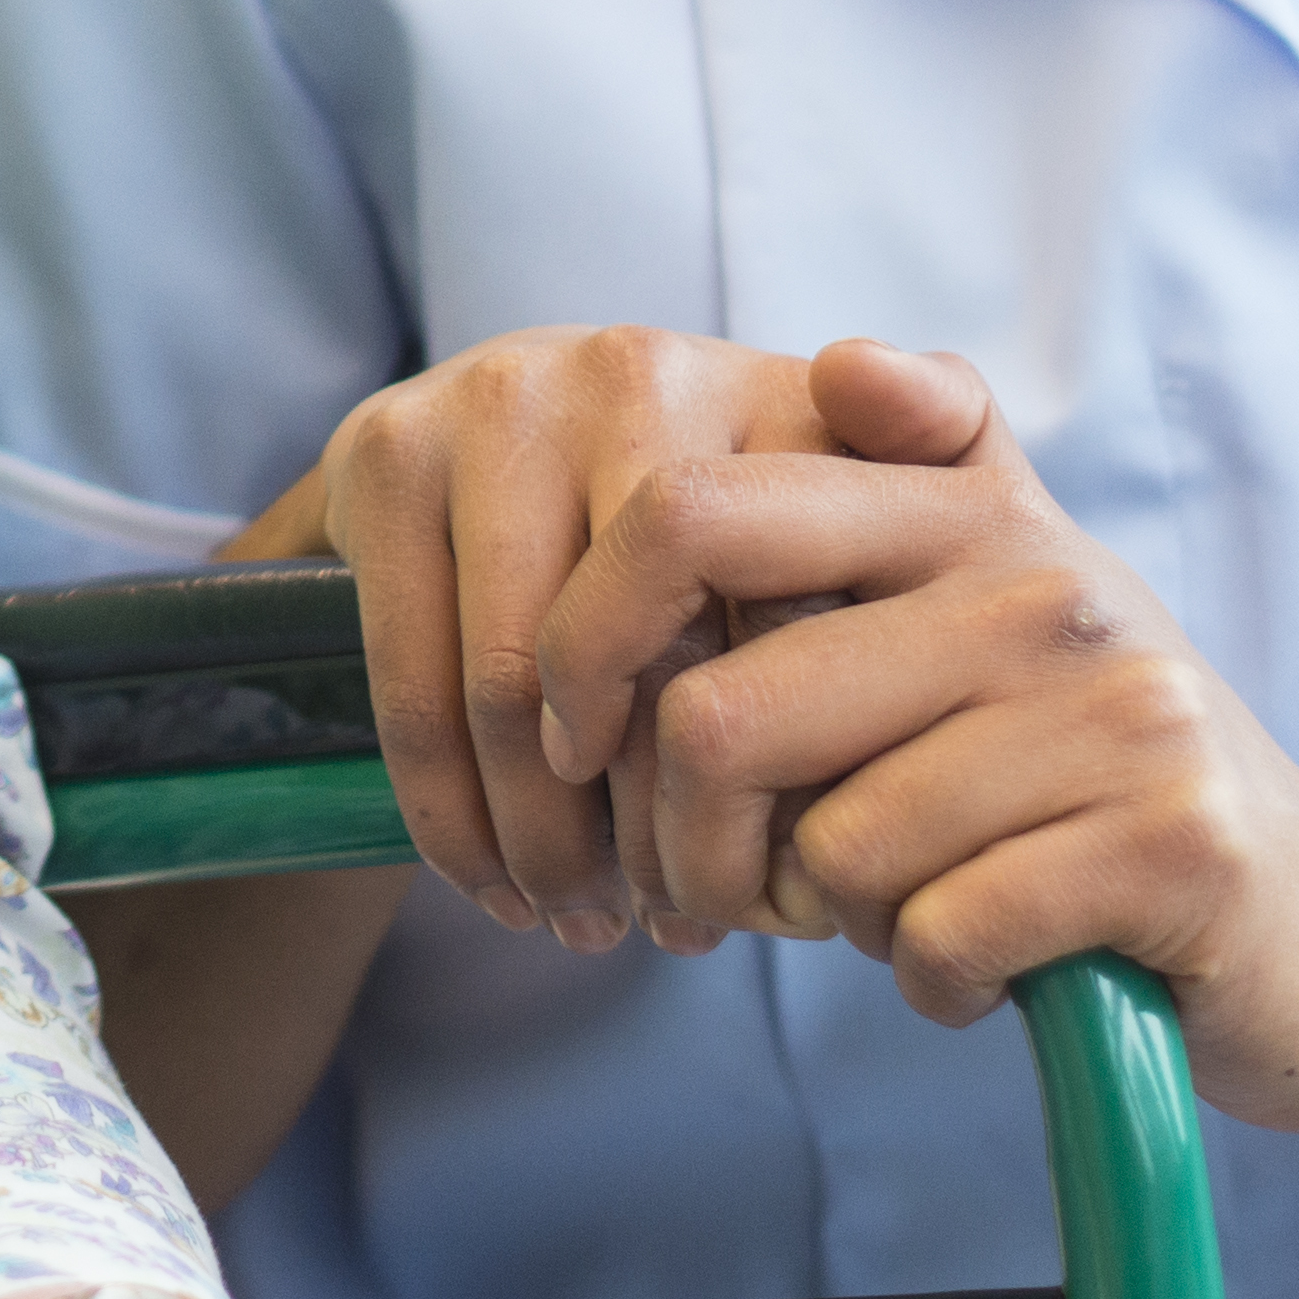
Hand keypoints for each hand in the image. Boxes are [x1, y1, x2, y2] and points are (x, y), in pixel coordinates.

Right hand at [250, 327, 857, 947]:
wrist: (493, 449)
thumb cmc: (711, 548)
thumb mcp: (846, 555)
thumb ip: (910, 642)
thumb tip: (851, 837)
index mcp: (782, 396)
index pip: (797, 619)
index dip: (783, 774)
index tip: (781, 887)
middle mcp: (644, 368)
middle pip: (652, 655)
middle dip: (655, 823)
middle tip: (671, 930)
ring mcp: (503, 394)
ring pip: (515, 684)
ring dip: (543, 840)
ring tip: (580, 922)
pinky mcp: (388, 443)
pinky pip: (414, 678)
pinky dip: (447, 813)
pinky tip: (487, 883)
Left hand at [522, 336, 1298, 1117]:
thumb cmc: (1095, 777)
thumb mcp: (1000, 607)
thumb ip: (907, 480)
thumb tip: (845, 360)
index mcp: (972, 510)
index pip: (698, 514)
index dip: (586, 639)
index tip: (578, 738)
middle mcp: (1047, 585)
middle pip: (721, 716)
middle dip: (691, 848)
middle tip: (736, 896)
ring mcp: (1123, 711)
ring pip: (829, 850)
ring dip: (836, 925)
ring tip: (915, 913)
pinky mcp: (1174, 847)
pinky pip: (937, 934)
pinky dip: (934, 980)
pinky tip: (991, 966)